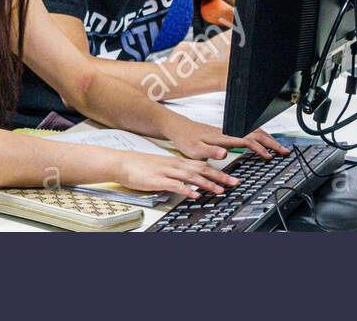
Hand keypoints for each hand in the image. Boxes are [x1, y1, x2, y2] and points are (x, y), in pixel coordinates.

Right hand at [117, 151, 236, 198]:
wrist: (122, 162)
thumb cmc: (140, 166)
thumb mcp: (162, 166)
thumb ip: (177, 173)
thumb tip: (191, 181)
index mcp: (176, 162)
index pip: (202, 165)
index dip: (218, 171)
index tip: (231, 177)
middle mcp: (174, 165)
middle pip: (201, 170)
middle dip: (219, 177)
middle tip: (234, 183)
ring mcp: (167, 172)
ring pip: (191, 176)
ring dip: (207, 184)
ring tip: (219, 190)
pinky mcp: (158, 180)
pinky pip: (175, 185)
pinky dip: (186, 189)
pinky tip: (194, 194)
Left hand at [162, 115, 289, 161]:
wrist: (178, 128)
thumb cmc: (185, 140)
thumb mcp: (195, 150)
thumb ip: (210, 152)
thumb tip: (224, 153)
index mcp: (222, 137)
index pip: (246, 140)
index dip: (259, 148)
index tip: (270, 156)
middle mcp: (227, 132)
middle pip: (254, 134)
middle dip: (271, 142)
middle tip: (284, 151)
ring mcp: (228, 131)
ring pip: (253, 131)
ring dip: (268, 138)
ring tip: (279, 147)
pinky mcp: (226, 132)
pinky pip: (248, 132)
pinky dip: (259, 136)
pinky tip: (262, 142)